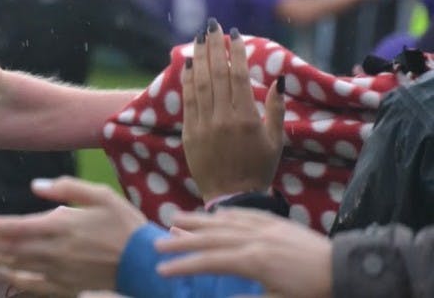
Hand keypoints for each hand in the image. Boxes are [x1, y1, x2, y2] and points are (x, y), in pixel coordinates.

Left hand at [0, 177, 145, 295]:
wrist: (145, 264)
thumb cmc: (124, 224)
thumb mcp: (100, 195)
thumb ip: (66, 187)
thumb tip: (35, 186)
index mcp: (61, 226)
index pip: (16, 228)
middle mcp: (54, 251)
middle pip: (9, 247)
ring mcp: (58, 271)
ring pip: (16, 266)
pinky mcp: (65, 285)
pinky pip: (32, 284)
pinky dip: (12, 278)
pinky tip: (2, 272)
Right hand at [155, 208, 331, 297]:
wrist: (346, 268)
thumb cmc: (313, 292)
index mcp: (252, 260)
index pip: (209, 261)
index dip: (183, 265)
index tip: (161, 269)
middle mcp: (253, 238)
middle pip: (209, 238)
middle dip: (181, 241)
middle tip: (156, 243)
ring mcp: (264, 227)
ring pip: (223, 221)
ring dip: (197, 221)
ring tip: (174, 218)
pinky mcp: (277, 222)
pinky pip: (245, 214)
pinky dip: (225, 213)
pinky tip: (215, 214)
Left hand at [183, 21, 284, 202]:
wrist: (233, 197)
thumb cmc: (259, 168)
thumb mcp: (276, 140)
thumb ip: (276, 109)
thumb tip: (279, 80)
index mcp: (246, 117)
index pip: (239, 76)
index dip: (236, 52)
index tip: (234, 34)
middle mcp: (223, 118)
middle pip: (217, 74)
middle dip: (214, 46)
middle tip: (212, 25)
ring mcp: (204, 124)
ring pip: (200, 83)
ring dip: (199, 57)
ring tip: (199, 37)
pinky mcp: (189, 132)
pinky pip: (187, 100)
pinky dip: (187, 80)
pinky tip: (188, 63)